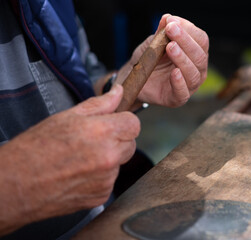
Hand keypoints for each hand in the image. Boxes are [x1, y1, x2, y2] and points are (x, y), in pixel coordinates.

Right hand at [0, 84, 139, 234]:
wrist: (16, 184)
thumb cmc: (36, 149)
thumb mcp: (67, 117)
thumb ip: (99, 104)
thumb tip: (118, 92)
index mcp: (102, 133)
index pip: (134, 124)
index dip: (124, 121)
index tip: (114, 123)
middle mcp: (109, 157)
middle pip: (131, 144)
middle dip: (118, 139)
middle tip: (93, 140)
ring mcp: (106, 179)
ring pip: (120, 163)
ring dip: (108, 159)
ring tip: (81, 158)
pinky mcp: (101, 195)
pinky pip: (110, 180)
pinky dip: (99, 177)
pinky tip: (79, 173)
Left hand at [118, 14, 208, 106]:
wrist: (134, 79)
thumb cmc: (149, 61)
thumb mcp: (153, 43)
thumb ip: (161, 32)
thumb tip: (167, 17)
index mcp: (195, 53)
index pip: (200, 39)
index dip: (188, 29)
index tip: (172, 21)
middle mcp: (197, 69)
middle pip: (199, 55)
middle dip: (185, 41)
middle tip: (171, 30)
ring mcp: (190, 85)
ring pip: (194, 73)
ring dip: (182, 58)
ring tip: (170, 48)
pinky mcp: (178, 98)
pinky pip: (183, 92)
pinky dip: (179, 82)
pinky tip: (174, 73)